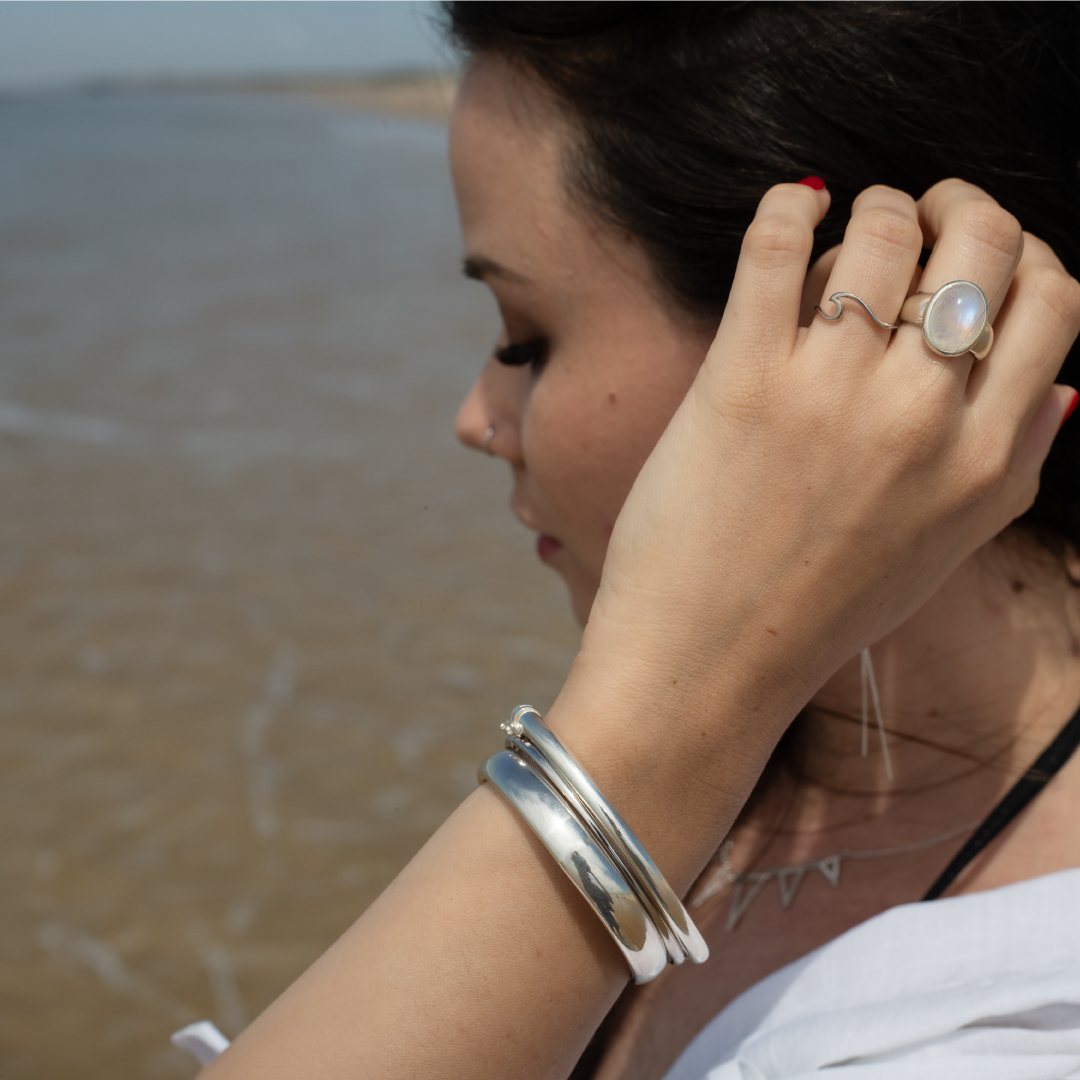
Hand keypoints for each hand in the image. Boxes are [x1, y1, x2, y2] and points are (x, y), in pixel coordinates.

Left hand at [552, 180, 1079, 858]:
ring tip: (844, 226)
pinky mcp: (741, 379)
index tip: (980, 254)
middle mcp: (923, 417)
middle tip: (920, 212)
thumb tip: (1068, 387)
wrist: (710, 660)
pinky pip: (777, 245)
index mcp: (987, 459)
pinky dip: (788, 208)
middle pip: (985, 247)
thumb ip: (1017, 466)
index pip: (1055, 302)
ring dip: (874, 208)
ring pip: (886, 231)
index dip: (1025, 255)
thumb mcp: (946, 550)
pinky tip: (791, 212)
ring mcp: (832, 393)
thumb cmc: (822, 608)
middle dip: (961, 207)